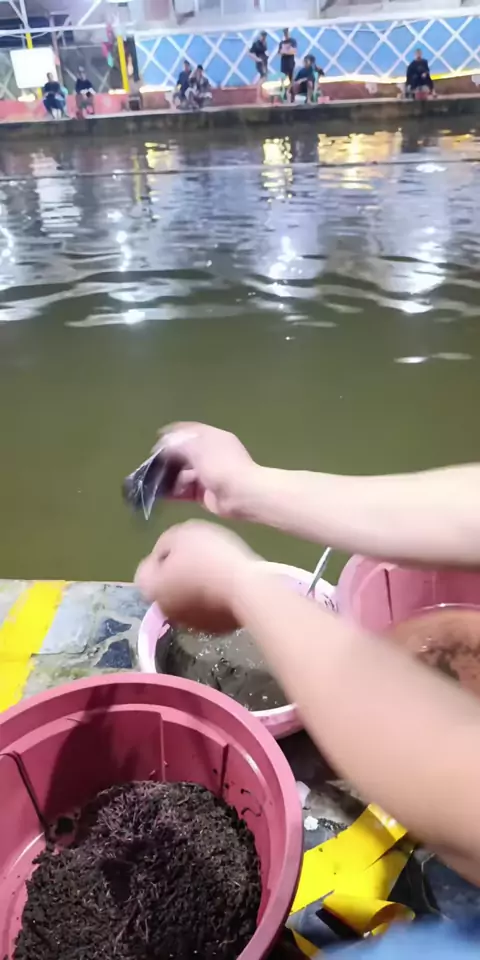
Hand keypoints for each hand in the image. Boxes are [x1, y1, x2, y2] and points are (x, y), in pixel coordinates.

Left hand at [135, 520, 257, 632]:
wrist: (246, 589)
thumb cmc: (209, 557)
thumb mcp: (181, 534)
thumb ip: (165, 544)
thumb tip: (164, 555)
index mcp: (151, 587)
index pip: (145, 570)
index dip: (160, 556)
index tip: (180, 548)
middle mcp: (165, 611)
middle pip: (166, 587)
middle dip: (178, 574)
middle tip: (199, 558)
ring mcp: (191, 623)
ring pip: (188, 601)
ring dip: (196, 589)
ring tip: (217, 572)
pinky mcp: (215, 629)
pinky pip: (209, 610)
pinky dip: (214, 601)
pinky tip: (229, 586)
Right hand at [157, 422, 258, 516]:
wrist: (240, 494)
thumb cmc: (220, 465)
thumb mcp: (197, 448)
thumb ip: (178, 444)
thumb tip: (163, 443)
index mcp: (213, 438)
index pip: (190, 430)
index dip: (174, 433)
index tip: (158, 438)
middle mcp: (210, 454)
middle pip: (185, 453)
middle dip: (168, 458)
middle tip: (151, 463)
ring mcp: (208, 474)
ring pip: (183, 473)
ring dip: (169, 476)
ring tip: (152, 480)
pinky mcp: (204, 493)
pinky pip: (185, 490)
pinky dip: (173, 491)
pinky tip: (159, 493)